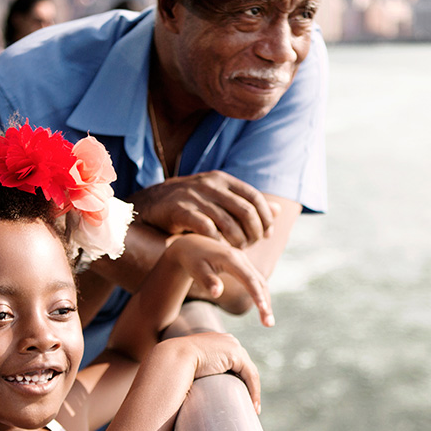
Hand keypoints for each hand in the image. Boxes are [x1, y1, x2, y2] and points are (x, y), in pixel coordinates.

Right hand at [129, 171, 280, 248]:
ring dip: (237, 241)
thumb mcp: (220, 197)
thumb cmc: (192, 203)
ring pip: (228, 222)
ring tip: (237, 251)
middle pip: (245, 211)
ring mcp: (195, 196)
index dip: (265, 218)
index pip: (254, 198)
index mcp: (223, 180)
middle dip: (254, 232)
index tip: (266, 235)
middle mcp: (211, 185)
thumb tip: (278, 210)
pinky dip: (216, 241)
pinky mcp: (180, 210)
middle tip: (252, 246)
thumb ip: (247, 204)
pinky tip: (219, 249)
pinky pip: (206, 228)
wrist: (152, 204)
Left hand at [167, 235, 273, 326]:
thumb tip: (216, 294)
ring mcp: (244, 261)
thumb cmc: (192, 260)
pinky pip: (256, 281)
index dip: (257, 295)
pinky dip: (260, 295)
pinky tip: (262, 309)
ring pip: (261, 282)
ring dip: (265, 301)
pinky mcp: (243, 265)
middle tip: (269, 324)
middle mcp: (241, 258)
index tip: (263, 311)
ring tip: (267, 322)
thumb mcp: (196, 270)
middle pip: (260, 282)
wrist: (192, 245)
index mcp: (231, 258)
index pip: (249, 279)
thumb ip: (208, 280)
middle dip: (266, 303)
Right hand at [177, 332, 260, 413]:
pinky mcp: (236, 354)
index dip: (238, 379)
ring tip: (253, 409)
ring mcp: (232, 345)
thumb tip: (195, 391)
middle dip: (248, 385)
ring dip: (253, 391)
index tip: (238, 395)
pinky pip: (250, 375)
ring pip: (249, 371)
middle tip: (249, 405)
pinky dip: (254, 391)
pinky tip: (254, 405)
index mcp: (216, 341)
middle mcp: (227, 340)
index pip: (233, 361)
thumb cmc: (176, 367)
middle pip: (244, 366)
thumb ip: (198, 372)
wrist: (174, 358)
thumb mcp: (191, 367)